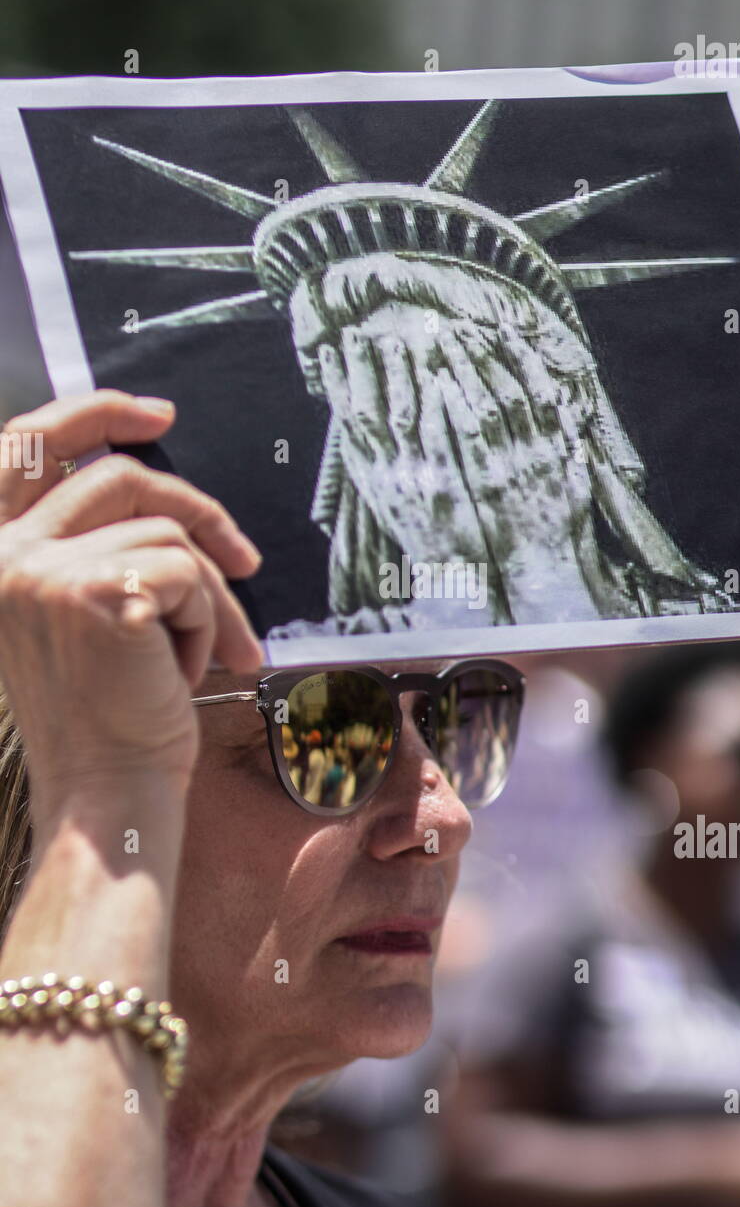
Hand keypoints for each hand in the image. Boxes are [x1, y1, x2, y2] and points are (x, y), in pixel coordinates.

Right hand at [0, 390, 261, 805]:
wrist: (107, 792)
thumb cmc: (108, 715)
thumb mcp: (83, 613)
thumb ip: (95, 545)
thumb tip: (166, 491)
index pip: (25, 445)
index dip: (94, 413)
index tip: (158, 416)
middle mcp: (2, 555)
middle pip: (120, 476)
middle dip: (198, 510)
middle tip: (247, 557)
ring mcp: (44, 569)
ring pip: (170, 534)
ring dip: (206, 597)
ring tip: (198, 656)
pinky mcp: (100, 591)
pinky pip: (191, 574)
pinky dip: (210, 623)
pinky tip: (186, 672)